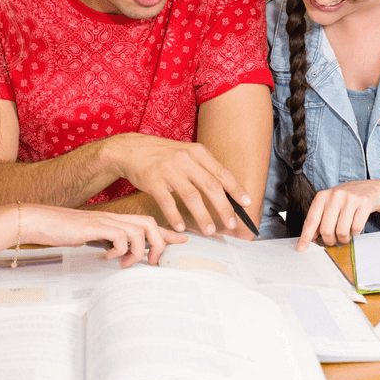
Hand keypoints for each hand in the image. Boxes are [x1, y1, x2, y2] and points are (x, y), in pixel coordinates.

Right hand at [20, 204, 187, 266]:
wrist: (41, 221)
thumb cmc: (66, 230)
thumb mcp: (93, 237)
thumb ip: (110, 242)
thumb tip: (124, 255)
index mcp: (116, 219)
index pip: (148, 223)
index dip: (167, 232)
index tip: (183, 240)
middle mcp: (114, 217)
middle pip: (150, 224)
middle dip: (160, 243)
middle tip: (153, 262)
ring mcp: (105, 221)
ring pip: (139, 231)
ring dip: (138, 250)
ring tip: (127, 263)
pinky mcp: (94, 227)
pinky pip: (119, 236)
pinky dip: (119, 249)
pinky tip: (107, 256)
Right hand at [106, 133, 251, 234]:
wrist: (132, 149)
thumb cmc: (164, 155)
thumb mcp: (187, 153)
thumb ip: (204, 168)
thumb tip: (227, 190)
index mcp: (198, 152)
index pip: (222, 173)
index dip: (236, 189)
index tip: (247, 203)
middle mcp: (186, 159)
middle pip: (210, 186)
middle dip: (224, 207)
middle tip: (231, 224)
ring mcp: (169, 170)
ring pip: (191, 196)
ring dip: (203, 215)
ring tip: (210, 230)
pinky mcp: (153, 180)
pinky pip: (168, 202)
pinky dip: (175, 216)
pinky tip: (181, 227)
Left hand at [297, 180, 379, 250]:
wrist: (367, 188)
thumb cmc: (344, 200)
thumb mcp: (328, 205)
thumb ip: (318, 220)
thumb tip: (309, 238)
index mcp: (322, 196)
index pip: (311, 220)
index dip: (306, 237)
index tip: (301, 248)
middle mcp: (335, 196)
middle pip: (326, 230)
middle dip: (329, 240)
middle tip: (332, 240)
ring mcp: (350, 199)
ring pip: (342, 231)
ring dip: (343, 239)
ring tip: (344, 234)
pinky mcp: (363, 203)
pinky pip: (356, 228)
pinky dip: (354, 233)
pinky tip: (354, 226)